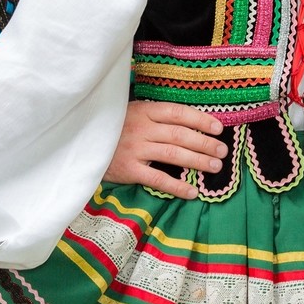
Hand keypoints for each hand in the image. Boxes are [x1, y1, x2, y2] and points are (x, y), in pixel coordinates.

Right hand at [104, 101, 226, 199]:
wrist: (81, 142)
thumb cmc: (112, 127)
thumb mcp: (131, 112)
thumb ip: (154, 117)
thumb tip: (189, 123)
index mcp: (144, 111)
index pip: (178, 113)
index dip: (200, 119)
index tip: (218, 128)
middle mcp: (141, 129)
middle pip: (180, 135)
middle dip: (204, 143)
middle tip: (222, 151)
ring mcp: (135, 149)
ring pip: (173, 155)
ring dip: (197, 161)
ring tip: (215, 167)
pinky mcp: (128, 170)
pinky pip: (157, 179)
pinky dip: (176, 186)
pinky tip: (192, 192)